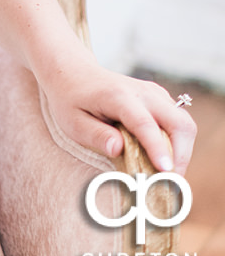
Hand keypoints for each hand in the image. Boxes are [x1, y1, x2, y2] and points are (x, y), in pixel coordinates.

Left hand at [42, 61, 196, 175]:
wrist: (74, 72)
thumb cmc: (71, 100)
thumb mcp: (73, 122)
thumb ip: (96, 136)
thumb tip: (118, 149)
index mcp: (118, 97)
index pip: (144, 123)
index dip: (157, 148)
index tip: (166, 172)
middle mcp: (141, 92)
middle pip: (178, 122)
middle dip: (181, 156)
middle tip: (170, 184)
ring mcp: (153, 93)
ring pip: (184, 123)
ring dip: (182, 152)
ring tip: (167, 176)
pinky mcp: (159, 97)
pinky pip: (179, 121)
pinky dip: (178, 143)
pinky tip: (162, 159)